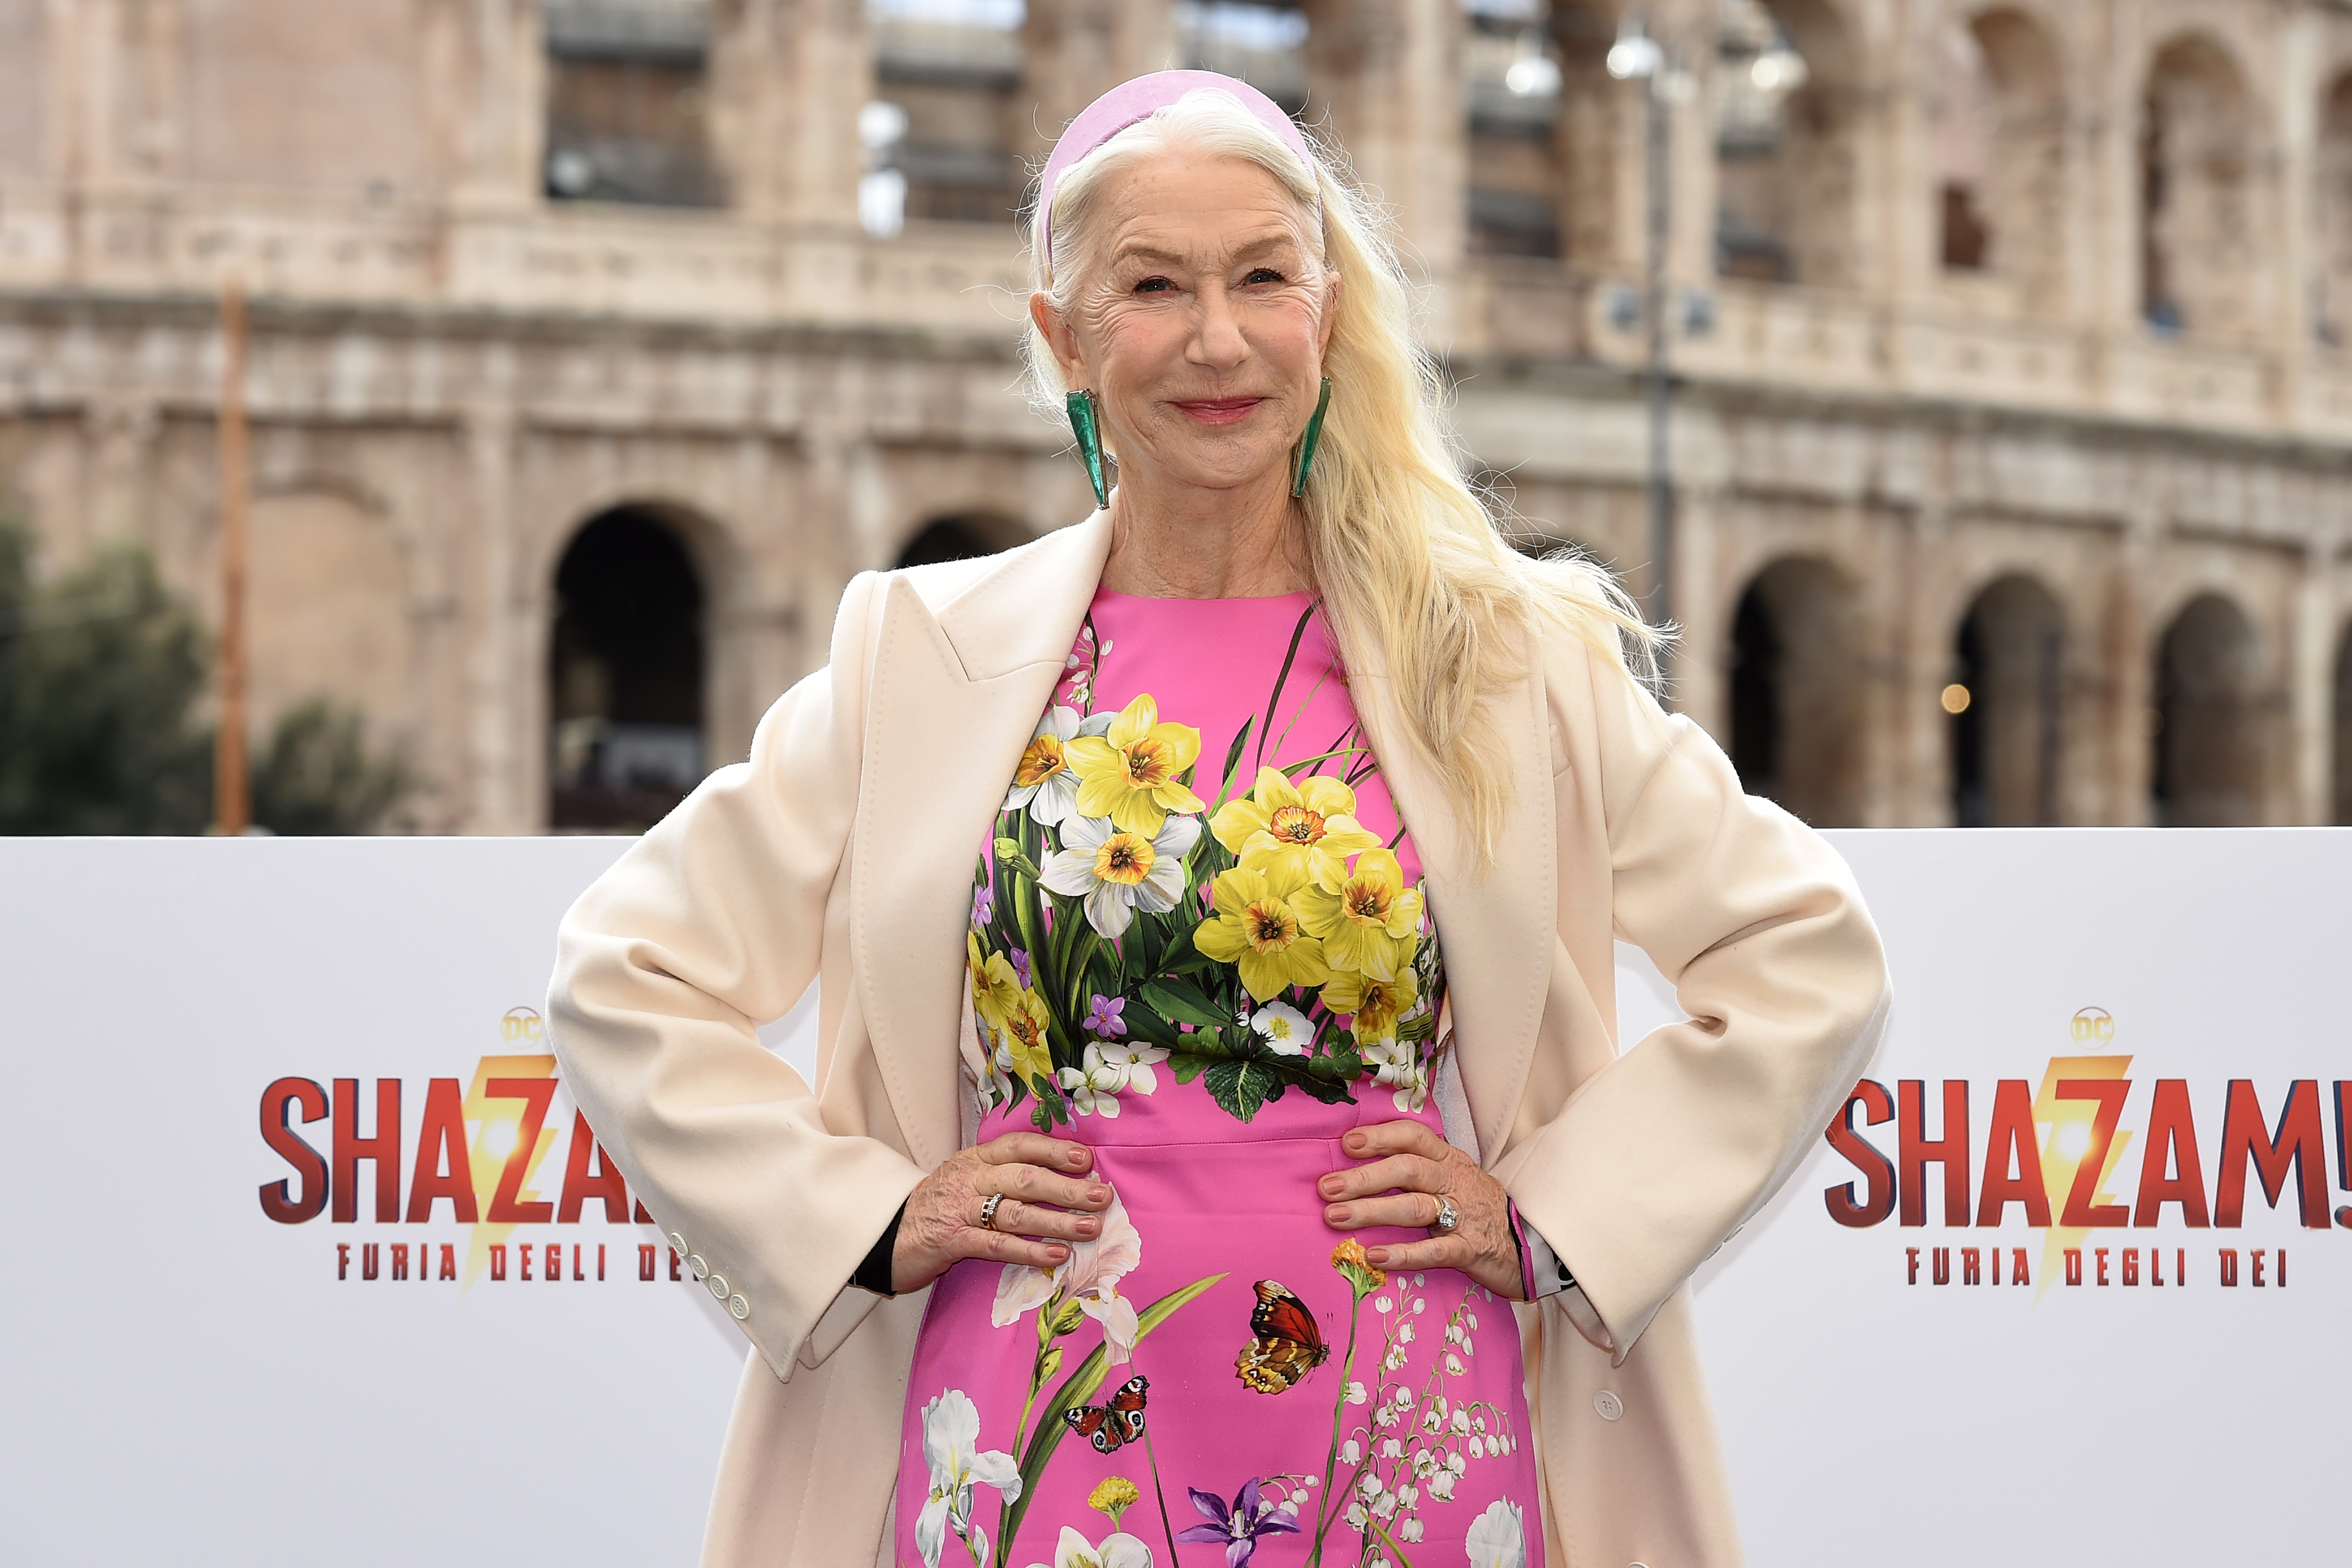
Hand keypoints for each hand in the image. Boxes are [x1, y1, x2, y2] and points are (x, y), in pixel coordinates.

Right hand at [892, 1131, 1110, 1292]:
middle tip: (1103, 1196)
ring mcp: (959, 1209)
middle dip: (1067, 1187)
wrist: (884, 1234)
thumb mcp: (969, 1179)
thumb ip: (1005, 1175)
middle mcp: (970, 1178)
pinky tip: (1056, 1255)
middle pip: (1025, 1177)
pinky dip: (1028, 1250)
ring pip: (1015, 1211)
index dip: (1054, 1150)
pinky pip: (995, 1245)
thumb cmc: (938, 1206)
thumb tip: (1063, 1178)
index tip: (1087, 1159)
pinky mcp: (950, 1241)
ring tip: (1090, 1227)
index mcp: (976, 1158)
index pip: (1019, 1145)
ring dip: (1057, 1220)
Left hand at [1319, 1120, 1524, 1300]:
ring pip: (1415, 1207)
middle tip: (1326, 1188)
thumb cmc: (1475, 1207)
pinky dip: (1404, 1254)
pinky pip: (1435, 1250)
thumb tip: (1354, 1165)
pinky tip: (1374, 1256)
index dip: (1380, 1137)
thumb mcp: (1450, 1177)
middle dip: (1363, 1177)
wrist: (1527, 1243)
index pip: (1414, 1136)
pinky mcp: (1470, 1249)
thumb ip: (1413, 1168)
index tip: (1346, 1143)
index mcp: (1447, 1159)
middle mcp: (1454, 1181)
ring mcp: (1464, 1215)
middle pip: (1407, 1170)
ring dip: (1371, 1211)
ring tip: (1335, 1217)